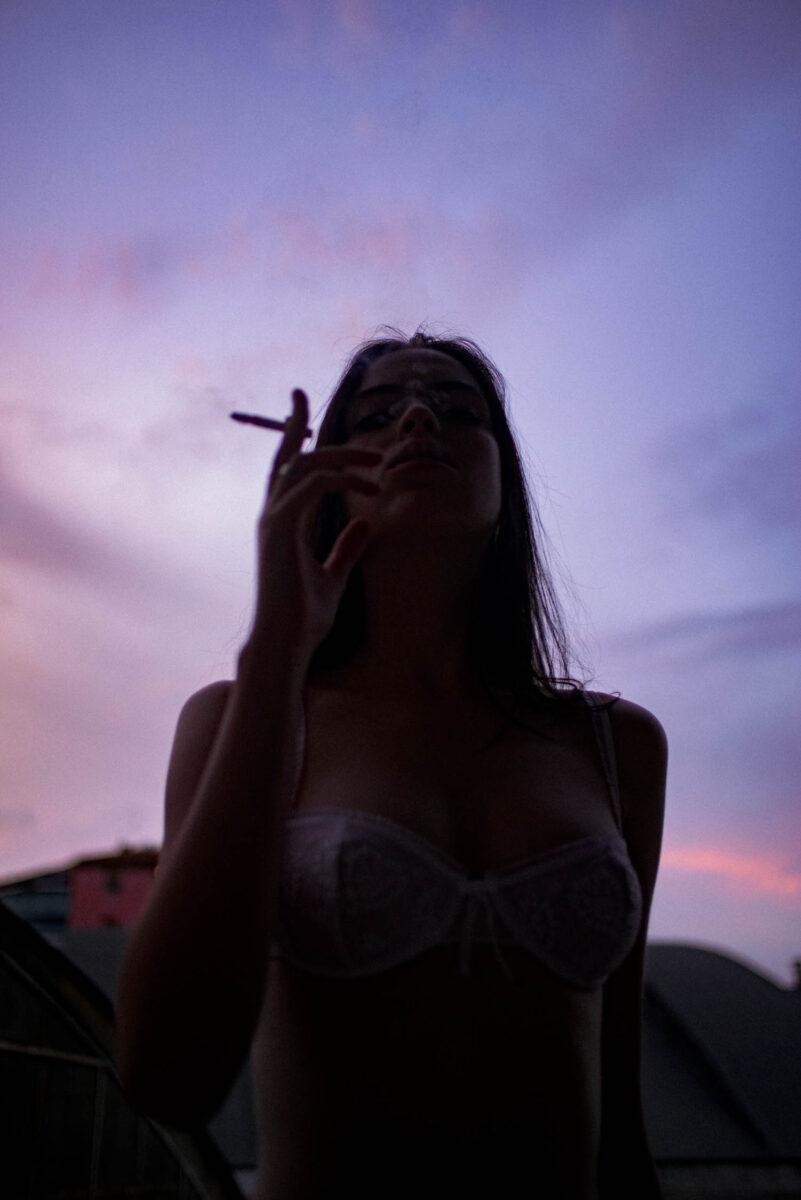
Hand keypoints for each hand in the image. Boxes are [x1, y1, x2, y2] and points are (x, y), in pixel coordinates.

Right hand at [247, 388, 382, 668]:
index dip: (294, 439)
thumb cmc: (305, 617)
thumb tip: (365, 524)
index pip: (289, 472)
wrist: (286, 644)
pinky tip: (368, 488)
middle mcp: (273, 516)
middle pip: (284, 457)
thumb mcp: (334, 576)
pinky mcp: (279, 531)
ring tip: (376, 461)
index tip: (301, 410)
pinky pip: (310, 486)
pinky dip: (339, 479)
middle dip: (292, 422)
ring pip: (302, 465)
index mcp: (284, 523)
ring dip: (340, 455)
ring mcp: (273, 522)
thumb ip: (346, 548)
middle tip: (302, 394)